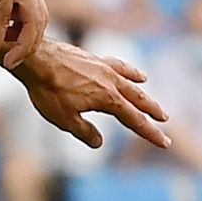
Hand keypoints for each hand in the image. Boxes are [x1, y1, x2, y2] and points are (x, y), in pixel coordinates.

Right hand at [0, 0, 46, 68]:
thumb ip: (2, 10)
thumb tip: (10, 31)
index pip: (36, 9)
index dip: (28, 33)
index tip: (12, 48)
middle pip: (39, 16)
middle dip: (28, 44)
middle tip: (13, 61)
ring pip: (31, 20)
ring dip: (20, 46)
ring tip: (8, 62)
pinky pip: (5, 19)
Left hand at [17, 41, 169, 149]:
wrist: (36, 58)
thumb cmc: (47, 89)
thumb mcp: (63, 118)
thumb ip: (84, 131)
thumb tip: (99, 143)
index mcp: (108, 99)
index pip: (135, 120)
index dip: (150, 133)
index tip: (164, 142)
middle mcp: (112, 82)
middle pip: (138, 100)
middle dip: (152, 113)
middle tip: (165, 121)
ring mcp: (105, 68)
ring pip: (132, 84)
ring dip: (145, 95)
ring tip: (155, 105)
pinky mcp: (95, 59)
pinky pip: (119, 66)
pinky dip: (131, 73)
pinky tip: (138, 76)